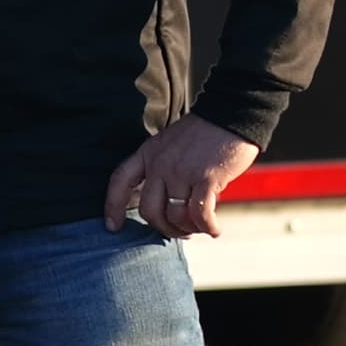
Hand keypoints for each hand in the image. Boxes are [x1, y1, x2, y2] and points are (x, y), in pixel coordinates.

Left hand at [102, 115, 258, 237]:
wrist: (232, 114)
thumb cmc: (205, 133)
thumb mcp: (171, 144)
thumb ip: (163, 169)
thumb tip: (166, 204)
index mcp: (148, 153)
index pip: (120, 181)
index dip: (113, 206)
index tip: (112, 226)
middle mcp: (161, 164)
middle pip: (149, 210)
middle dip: (163, 228)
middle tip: (179, 231)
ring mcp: (182, 172)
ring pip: (176, 216)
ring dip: (188, 229)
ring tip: (200, 228)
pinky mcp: (206, 179)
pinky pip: (201, 215)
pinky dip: (208, 227)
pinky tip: (215, 229)